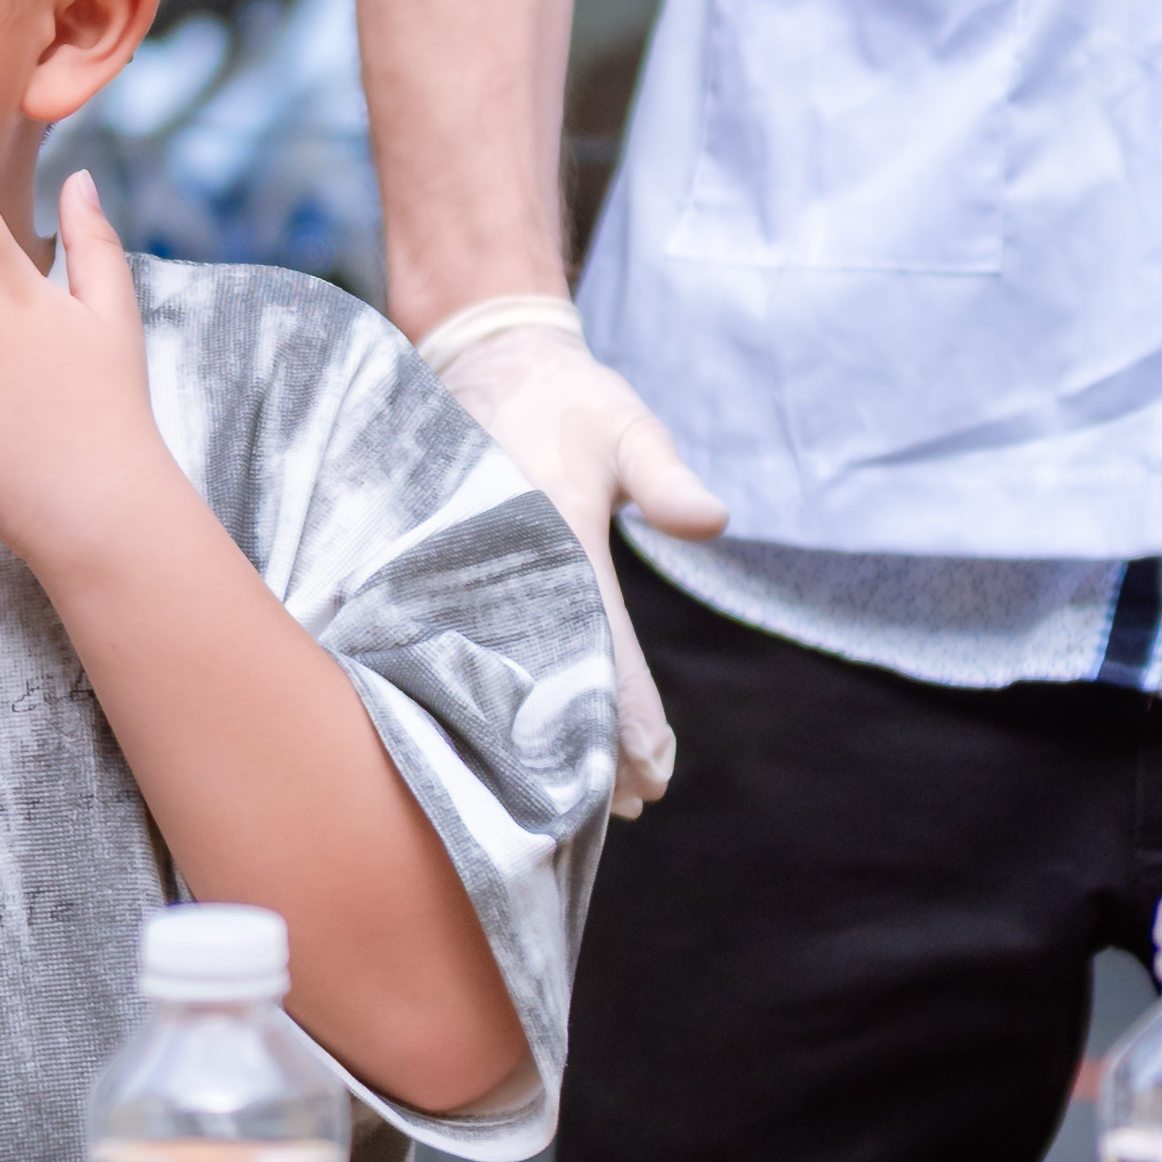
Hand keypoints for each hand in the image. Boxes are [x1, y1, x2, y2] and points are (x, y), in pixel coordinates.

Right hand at [423, 300, 721, 815]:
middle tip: (638, 801)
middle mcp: (507, 556)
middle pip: (554, 676)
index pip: (601, 636)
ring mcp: (471, 568)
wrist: (481, 359)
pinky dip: (515, 701)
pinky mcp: (450, 572)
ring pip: (516, 674)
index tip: (657, 766)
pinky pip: (483, 649)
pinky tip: (535, 743)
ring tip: (596, 794)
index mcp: (555, 524)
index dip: (630, 708)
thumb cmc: (568, 400)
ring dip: (555, 736)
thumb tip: (712, 522)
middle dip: (597, 744)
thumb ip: (665, 475)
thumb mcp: (625, 424)